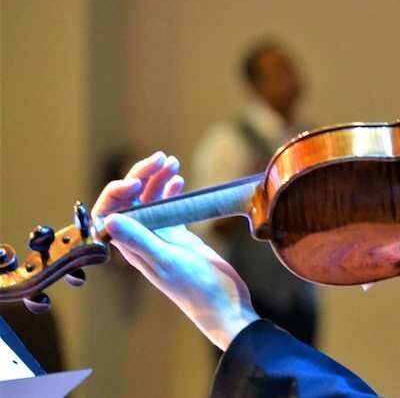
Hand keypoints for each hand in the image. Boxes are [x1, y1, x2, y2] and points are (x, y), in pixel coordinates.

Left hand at [92, 151, 258, 349]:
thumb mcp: (167, 262)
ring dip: (157, 179)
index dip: (119, 191)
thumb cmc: (197, 289)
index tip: (140, 180)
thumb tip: (109, 219)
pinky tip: (179, 180)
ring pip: (151, 200)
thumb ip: (140, 241)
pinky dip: (172, 190)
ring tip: (172, 162)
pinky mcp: (179, 236)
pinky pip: (169, 207)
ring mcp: (160, 237)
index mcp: (131, 247)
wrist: (225, 305)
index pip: (112, 211)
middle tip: (163, 159)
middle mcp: (141, 240)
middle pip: (131, 200)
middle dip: (142, 176)